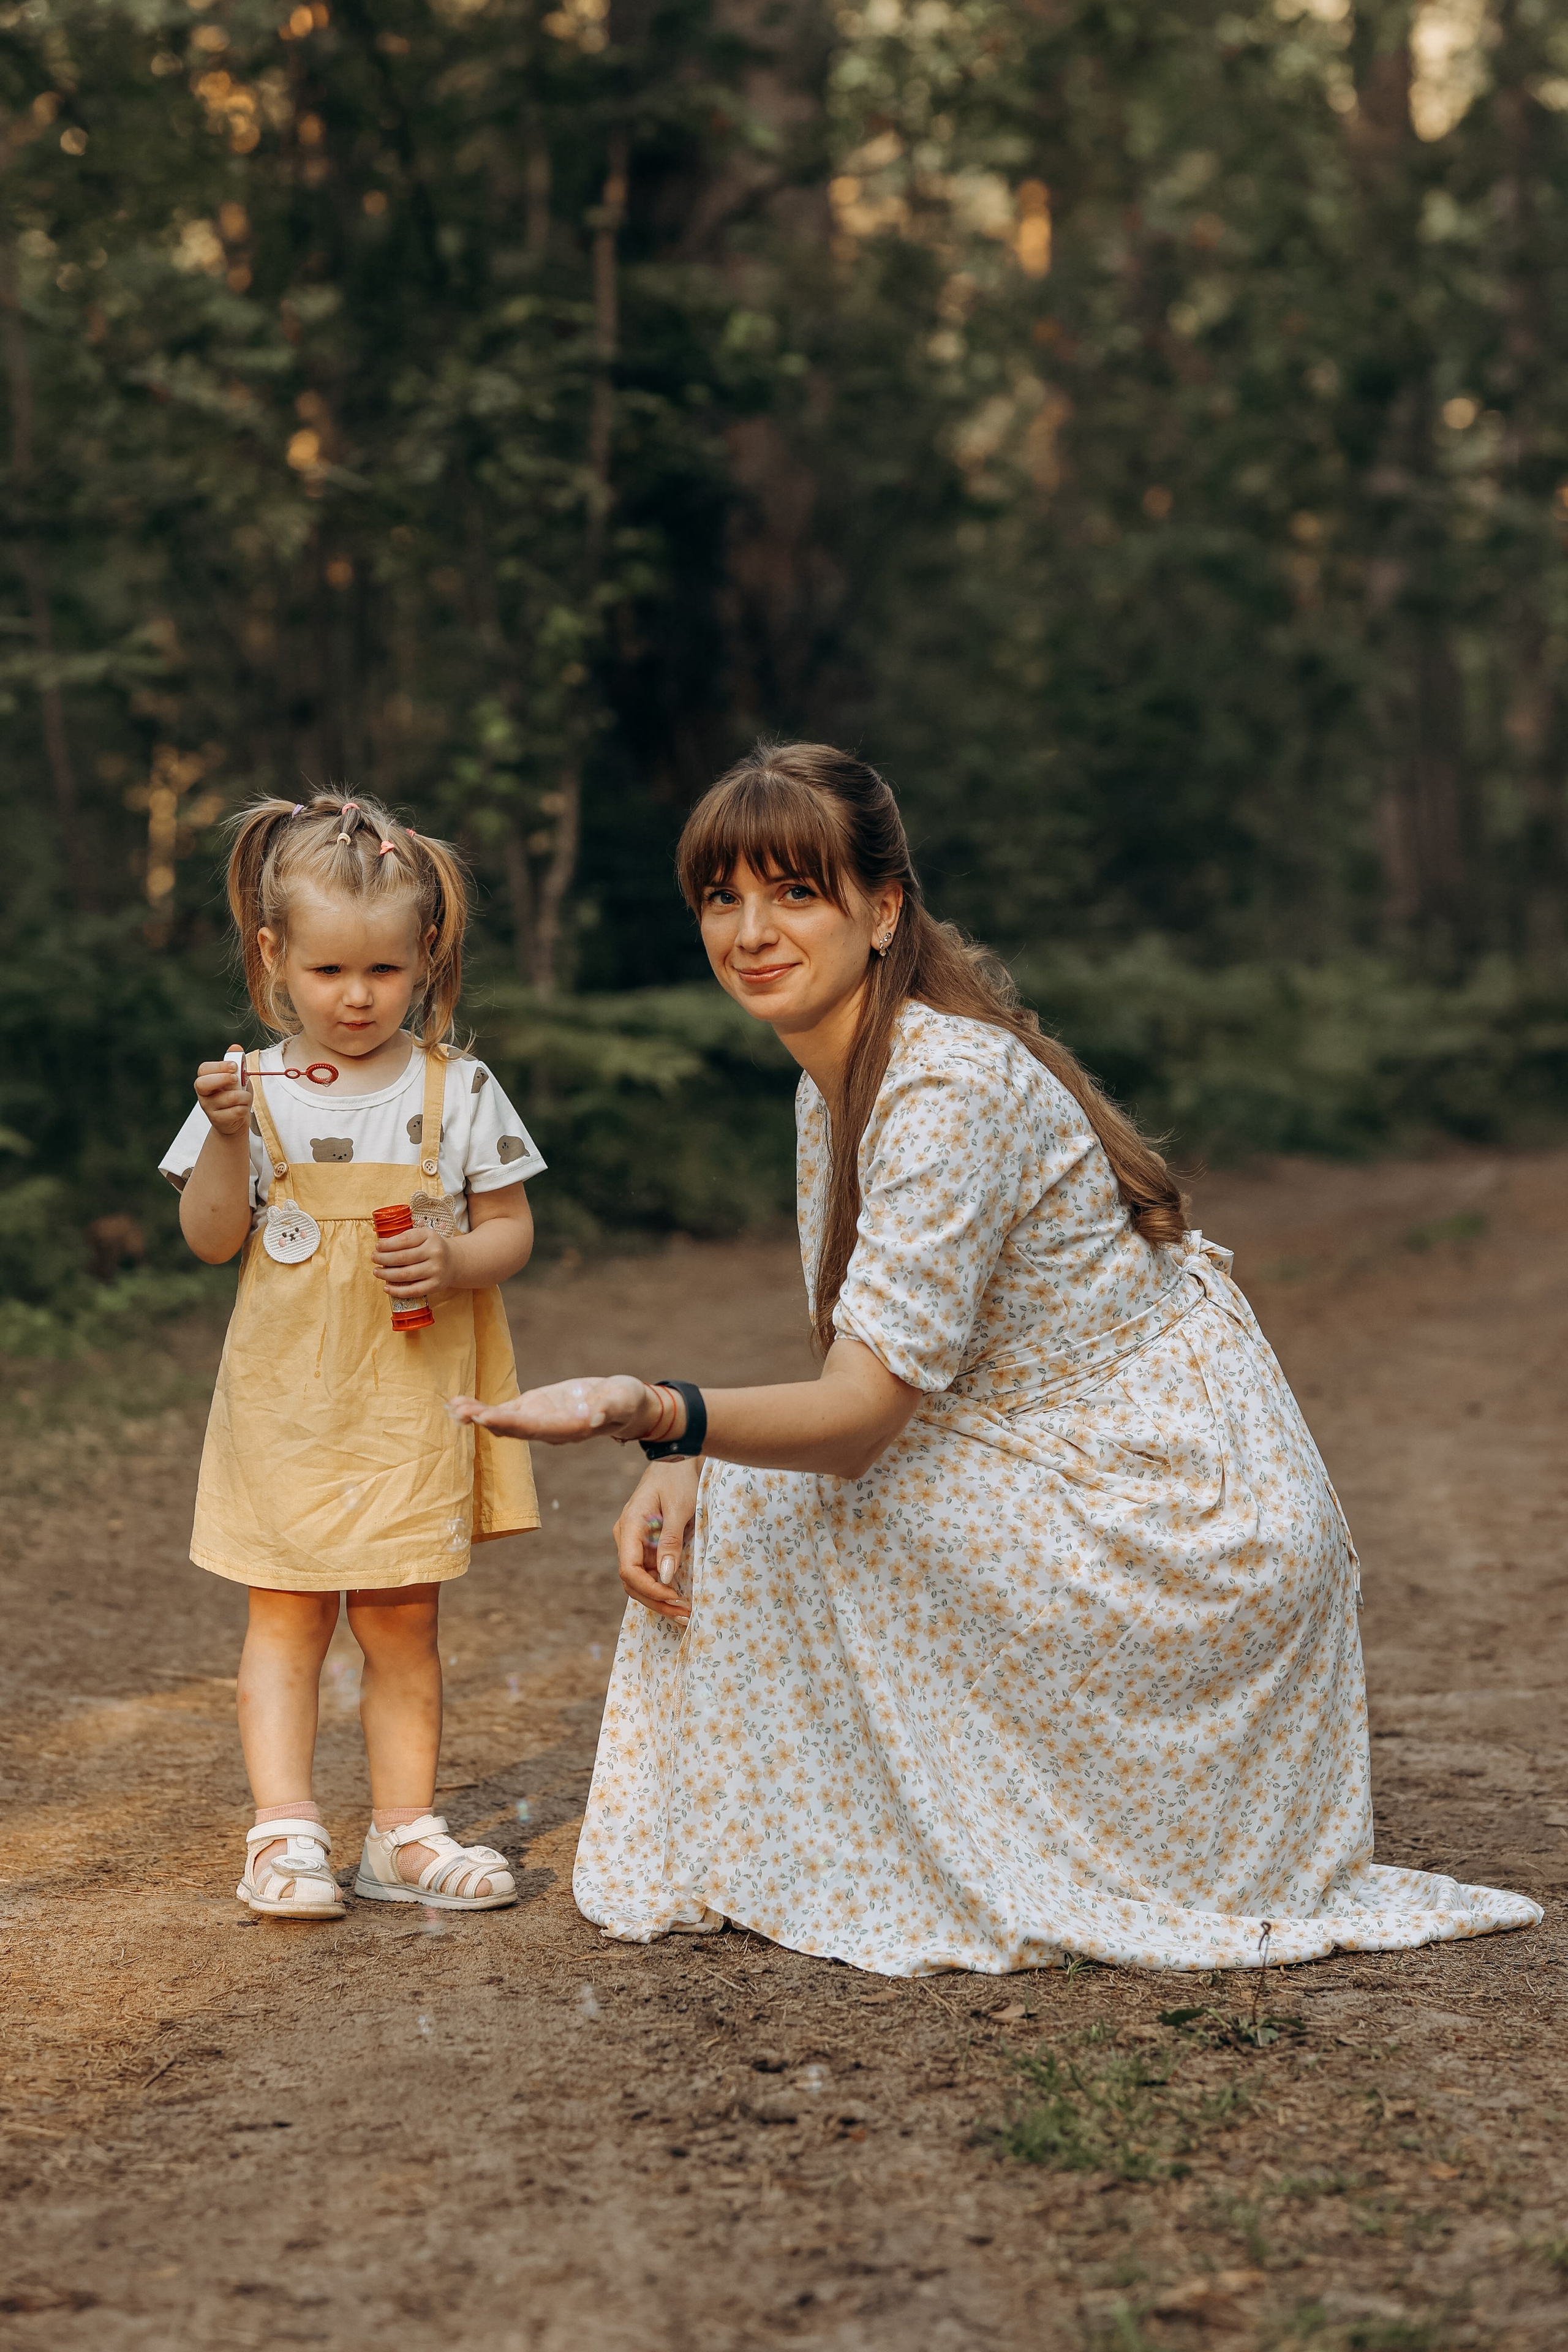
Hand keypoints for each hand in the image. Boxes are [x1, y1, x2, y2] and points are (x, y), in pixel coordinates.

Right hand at [193, 1058, 252, 1139]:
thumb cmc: (235, 1095)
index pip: (204, 1069)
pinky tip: (242, 1108)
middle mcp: (203, 1093)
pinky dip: (245, 1108)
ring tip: (245, 1097)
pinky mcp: (218, 1120)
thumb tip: (235, 1047)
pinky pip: (236, 1111)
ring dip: (243, 1096)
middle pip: (202, 1084)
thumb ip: (236, 1063)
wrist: (236, 1119)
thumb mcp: (237, 1078)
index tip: (234, 1066)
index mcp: (206, 1079)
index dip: (219, 1066)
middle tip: (236, 1080)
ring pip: (227, 1098)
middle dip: (222, 1079)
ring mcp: (209, 1108)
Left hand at [373, 1223, 453, 1299]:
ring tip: (377, 1272)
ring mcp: (436, 1270)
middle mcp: (434, 1253)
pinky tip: (386, 1287)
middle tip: (374, 1259)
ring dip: (386, 1275)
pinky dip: (397, 1291)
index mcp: (429, 1237)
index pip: (404, 1240)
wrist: (454, 1261)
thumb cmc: (432, 1247)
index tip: (377, 1247)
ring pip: (405, 1275)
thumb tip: (381, 1246)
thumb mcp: (423, 1235)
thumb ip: (405, 1238)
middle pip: (402, 1258)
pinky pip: (412, 1290)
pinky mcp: (435, 1285)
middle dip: (383, 1259)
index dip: (387, 1245)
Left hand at [447, 1375, 664, 1444]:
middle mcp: (549, 1429)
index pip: (535, 1428)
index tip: (486, 1417)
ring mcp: (540, 1419)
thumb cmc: (627, 1401)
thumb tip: (596, 1417)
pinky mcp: (535, 1408)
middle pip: (512, 1428)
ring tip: (454, 1407)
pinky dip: (483, 1408)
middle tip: (460, 1412)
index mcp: (568, 1428)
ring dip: (478, 1416)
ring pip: (504, 1421)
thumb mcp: (624, 1400)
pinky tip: (461, 1403)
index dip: (510, 1424)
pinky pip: (505, 1410)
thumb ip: (610, 1409)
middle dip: (486, 1420)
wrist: (624, 1404)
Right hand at [613, 1458, 698, 1622]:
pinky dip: (663, 1588)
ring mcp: (635, 1543)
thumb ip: (671, 1541)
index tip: (674, 1599)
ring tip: (685, 1614)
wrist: (677, 1458)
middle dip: (657, 1601)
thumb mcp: (680, 1508)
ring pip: (640, 1581)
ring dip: (660, 1599)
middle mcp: (627, 1538)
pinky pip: (649, 1573)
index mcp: (629, 1528)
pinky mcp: (647, 1545)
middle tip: (685, 1616)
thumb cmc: (678, 1478)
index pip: (629, 1570)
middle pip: (632, 1582)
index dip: (650, 1590)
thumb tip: (665, 1576)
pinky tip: (680, 1600)